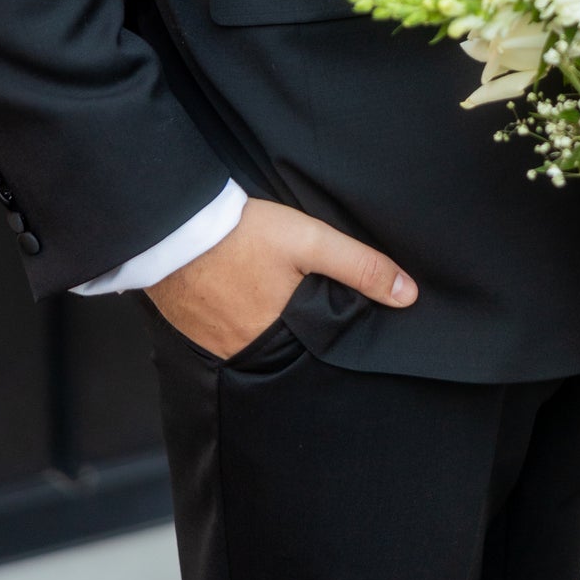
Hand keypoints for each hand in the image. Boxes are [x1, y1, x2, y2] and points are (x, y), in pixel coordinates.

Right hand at [146, 197, 415, 360]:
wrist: (171, 226)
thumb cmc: (242, 234)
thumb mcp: (310, 241)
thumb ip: (359, 267)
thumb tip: (407, 295)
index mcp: (280, 337)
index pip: (320, 353)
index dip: (335, 343)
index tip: (350, 334)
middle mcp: (247, 351)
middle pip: (289, 351)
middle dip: (305, 340)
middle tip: (315, 316)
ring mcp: (216, 344)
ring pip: (258, 344)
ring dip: (273, 331)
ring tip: (282, 306)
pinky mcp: (195, 329)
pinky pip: (227, 335)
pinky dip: (241, 322)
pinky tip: (246, 299)